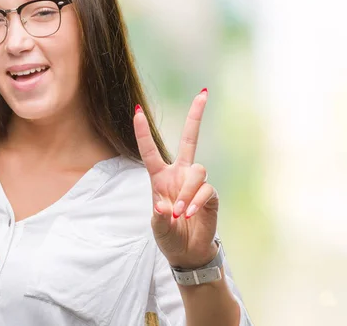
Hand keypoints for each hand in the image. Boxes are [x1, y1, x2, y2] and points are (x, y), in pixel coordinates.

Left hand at [134, 89, 218, 268]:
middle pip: (189, 140)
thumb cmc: (169, 236)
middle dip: (196, 116)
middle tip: (203, 94)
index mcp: (160, 178)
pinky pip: (206, 189)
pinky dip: (196, 201)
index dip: (142, 132)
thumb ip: (159, 218)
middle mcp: (179, 174)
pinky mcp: (211, 194)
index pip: (150, 151)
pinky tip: (190, 214)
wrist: (188, 252)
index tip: (136, 110)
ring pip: (197, 170)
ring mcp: (196, 183)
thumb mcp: (157, 228)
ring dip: (187, 191)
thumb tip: (165, 206)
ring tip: (181, 213)